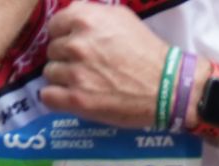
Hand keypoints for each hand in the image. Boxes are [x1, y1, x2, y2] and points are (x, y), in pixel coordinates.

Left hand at [40, 0, 173, 129]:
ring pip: (50, 74)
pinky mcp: (77, 99)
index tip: (78, 48)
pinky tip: (73, 98)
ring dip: (64, 79)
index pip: (54, 26)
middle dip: (67, 59)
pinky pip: (48, 97)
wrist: (170, 87)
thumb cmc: (148, 52)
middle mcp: (76, 44)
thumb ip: (92, 14)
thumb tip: (73, 16)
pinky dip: (58, 99)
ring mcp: (75, 73)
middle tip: (89, 68)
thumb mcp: (122, 18)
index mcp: (85, 19)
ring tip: (87, 84)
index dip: (65, 37)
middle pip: (52, 51)